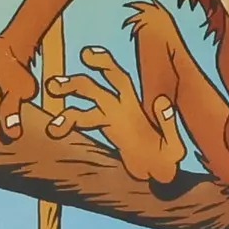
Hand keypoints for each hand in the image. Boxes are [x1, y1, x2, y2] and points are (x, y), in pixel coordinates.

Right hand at [46, 46, 186, 183]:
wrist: (159, 174)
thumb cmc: (168, 158)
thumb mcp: (174, 145)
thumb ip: (168, 123)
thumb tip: (160, 101)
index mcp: (135, 104)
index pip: (117, 78)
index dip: (104, 63)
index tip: (86, 55)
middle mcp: (119, 107)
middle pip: (93, 88)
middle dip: (74, 84)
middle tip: (54, 86)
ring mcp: (109, 120)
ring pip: (82, 109)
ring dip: (66, 112)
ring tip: (54, 126)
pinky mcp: (104, 133)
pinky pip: (82, 125)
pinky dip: (68, 126)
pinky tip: (55, 131)